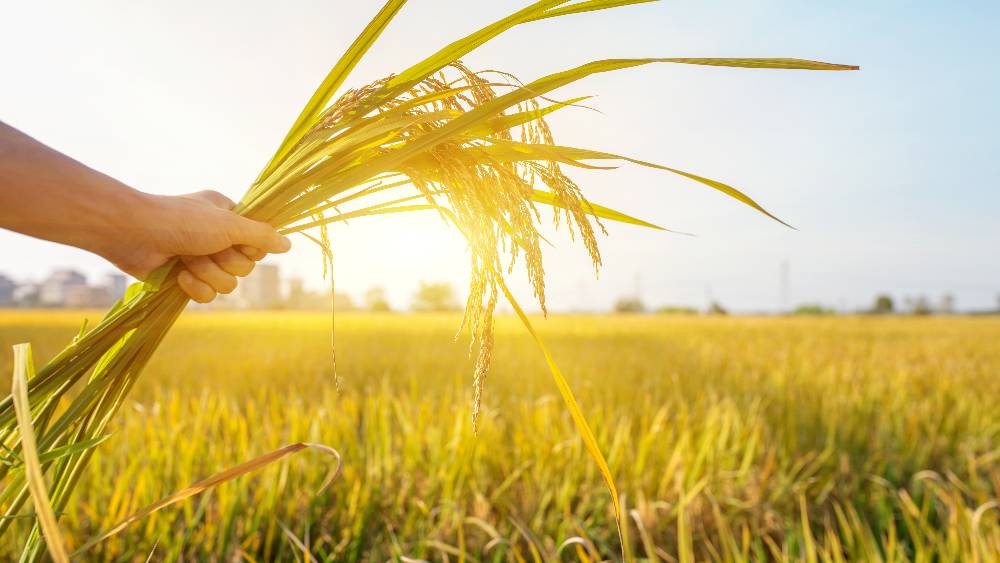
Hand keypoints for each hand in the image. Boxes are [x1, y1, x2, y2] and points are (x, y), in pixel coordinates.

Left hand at [100, 190, 291, 302]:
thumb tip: (289, 245)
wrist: (133, 234)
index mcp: (229, 217)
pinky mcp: (186, 279)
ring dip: (208, 274)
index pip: (259, 243)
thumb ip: (261, 235)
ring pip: (228, 284)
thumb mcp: (228, 224)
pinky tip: (179, 275)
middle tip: (206, 248)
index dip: (250, 248)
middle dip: (224, 261)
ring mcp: (202, 259)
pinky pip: (208, 296)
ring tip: (187, 260)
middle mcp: (218, 237)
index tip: (238, 241)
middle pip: (245, 267)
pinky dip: (194, 287)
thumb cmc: (180, 220)